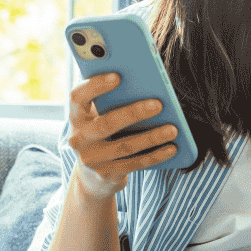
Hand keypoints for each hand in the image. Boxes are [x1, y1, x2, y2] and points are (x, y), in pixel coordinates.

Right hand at [65, 72, 179, 199]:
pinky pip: (134, 163)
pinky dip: (155, 156)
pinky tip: (172, 148)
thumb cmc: (103, 131)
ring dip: (152, 137)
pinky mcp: (107, 174)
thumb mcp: (100, 114)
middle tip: (159, 104)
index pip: (78, 97)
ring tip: (173, 129)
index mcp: (77, 115)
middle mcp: (79, 138)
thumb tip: (145, 82)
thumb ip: (113, 99)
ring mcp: (92, 159)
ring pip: (125, 146)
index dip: (95, 85)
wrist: (92, 174)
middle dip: (134, 113)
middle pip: (106, 124)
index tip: (118, 76)